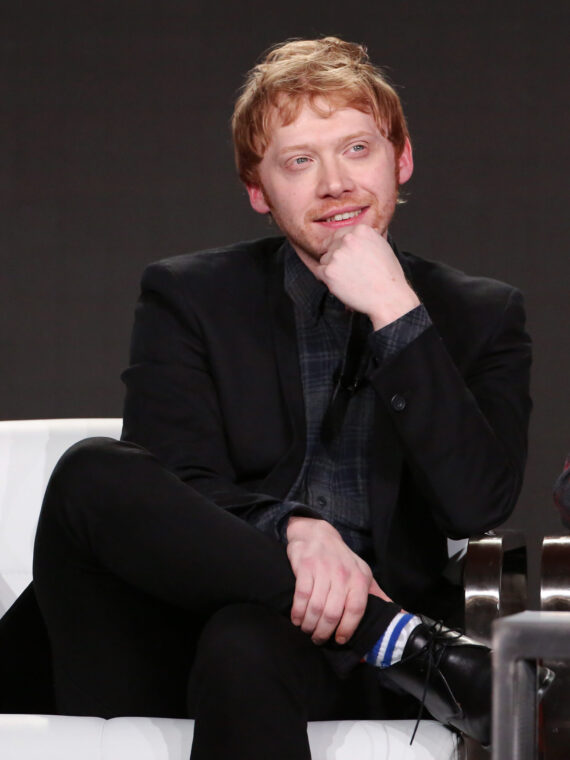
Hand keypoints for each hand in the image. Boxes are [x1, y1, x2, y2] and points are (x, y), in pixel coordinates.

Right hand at [286, 516, 390, 644]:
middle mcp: (343, 574)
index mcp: (359, 578)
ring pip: (316, 607)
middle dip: (324, 632)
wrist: (318, 534)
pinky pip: (301, 596)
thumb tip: (401, 618)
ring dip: (310, 624)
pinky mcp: (305, 567)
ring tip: (307, 630)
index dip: (347, 628)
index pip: (356, 609)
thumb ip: (378, 596)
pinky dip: (298, 612)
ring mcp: (323, 569)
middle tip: (319, 639)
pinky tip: (297, 618)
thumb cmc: (342, 560)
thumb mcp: (363, 574)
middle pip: (333, 612)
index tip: (340, 640)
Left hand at [315, 225, 419, 328]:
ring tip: (348, 279)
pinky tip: (338, 283)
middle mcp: (347, 239)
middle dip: (336, 257)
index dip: (341, 247)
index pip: (340, 234)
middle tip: (347, 270)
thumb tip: (352, 237)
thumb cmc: (388, 276)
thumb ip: (364, 239)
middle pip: (330, 246)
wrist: (388, 297)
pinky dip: (325, 279)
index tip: (345, 256)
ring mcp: (337, 255)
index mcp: (361, 230)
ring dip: (332, 268)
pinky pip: (318, 272)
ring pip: (324, 259)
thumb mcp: (381, 246)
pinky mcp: (329, 271)